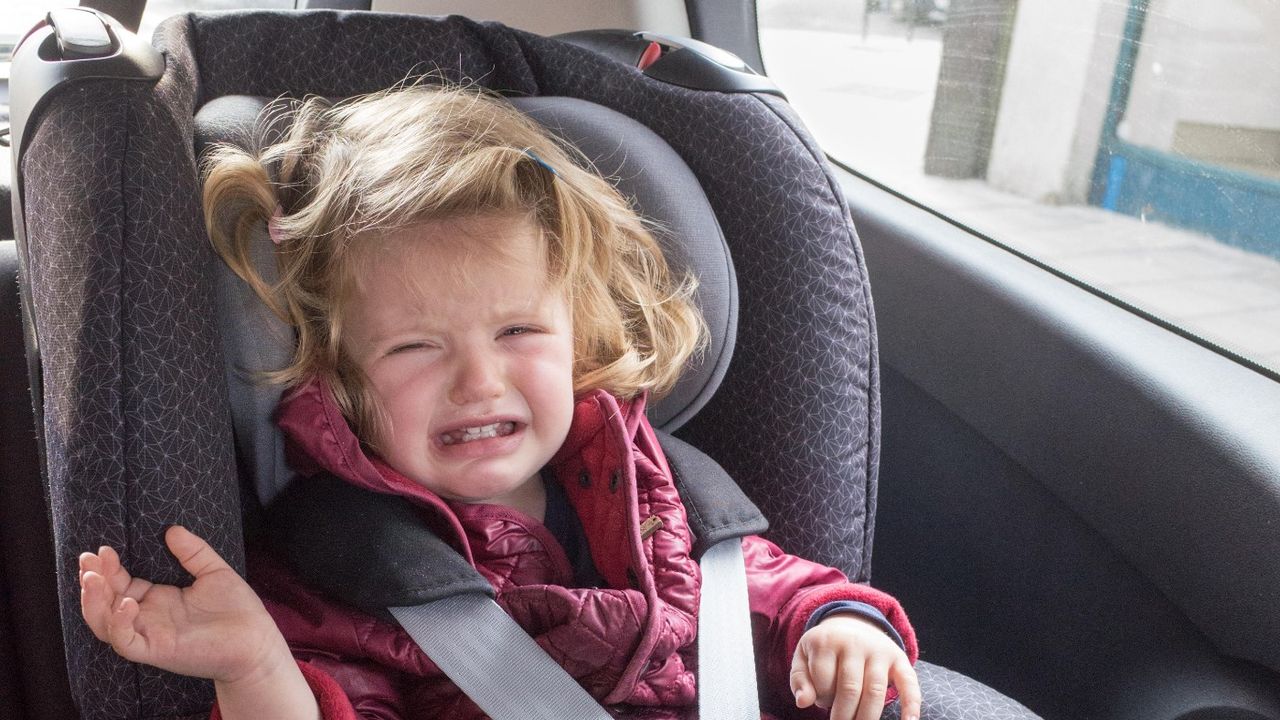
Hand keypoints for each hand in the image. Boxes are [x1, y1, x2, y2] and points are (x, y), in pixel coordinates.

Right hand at [79, 526, 290, 683]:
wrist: (257, 641)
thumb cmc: (237, 610)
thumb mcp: (213, 571)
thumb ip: (193, 552)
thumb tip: (172, 529)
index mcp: (158, 599)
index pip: (121, 583)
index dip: (108, 568)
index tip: (103, 548)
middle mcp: (148, 618)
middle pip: (105, 602)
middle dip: (92, 581)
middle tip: (88, 560)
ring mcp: (150, 635)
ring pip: (105, 624)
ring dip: (95, 602)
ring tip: (93, 578)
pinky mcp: (157, 651)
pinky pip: (126, 642)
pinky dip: (119, 623)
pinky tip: (127, 602)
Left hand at [790, 614, 920, 719]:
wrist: (852, 622)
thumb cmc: (825, 648)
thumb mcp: (804, 656)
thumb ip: (799, 680)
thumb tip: (803, 702)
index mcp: (827, 641)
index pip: (823, 682)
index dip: (821, 698)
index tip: (822, 700)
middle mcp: (854, 643)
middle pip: (850, 689)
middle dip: (844, 715)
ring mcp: (879, 650)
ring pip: (875, 691)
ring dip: (866, 716)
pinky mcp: (899, 658)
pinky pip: (909, 683)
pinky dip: (911, 704)